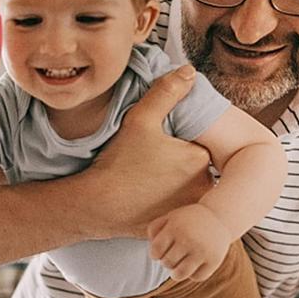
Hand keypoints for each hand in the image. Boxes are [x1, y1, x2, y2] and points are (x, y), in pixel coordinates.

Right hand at [90, 65, 212, 237]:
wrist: (97, 206)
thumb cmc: (118, 164)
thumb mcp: (140, 120)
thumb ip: (166, 93)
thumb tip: (188, 71)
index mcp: (199, 158)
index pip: (201, 143)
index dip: (182, 141)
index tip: (164, 144)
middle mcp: (201, 187)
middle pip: (198, 168)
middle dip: (181, 163)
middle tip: (154, 163)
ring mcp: (189, 210)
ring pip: (190, 190)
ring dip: (177, 185)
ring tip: (151, 180)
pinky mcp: (175, 225)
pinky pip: (178, 211)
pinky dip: (167, 204)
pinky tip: (148, 198)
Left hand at [148, 203, 231, 281]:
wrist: (220, 217)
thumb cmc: (187, 220)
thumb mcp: (169, 217)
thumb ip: (153, 230)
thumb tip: (153, 253)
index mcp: (175, 227)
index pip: (156, 252)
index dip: (155, 254)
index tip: (160, 252)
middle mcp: (188, 239)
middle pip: (167, 263)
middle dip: (166, 262)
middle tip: (173, 256)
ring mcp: (202, 251)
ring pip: (180, 275)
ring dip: (176, 273)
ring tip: (179, 265)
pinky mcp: (214, 260)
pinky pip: (197, 277)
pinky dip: (193, 274)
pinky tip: (195, 264)